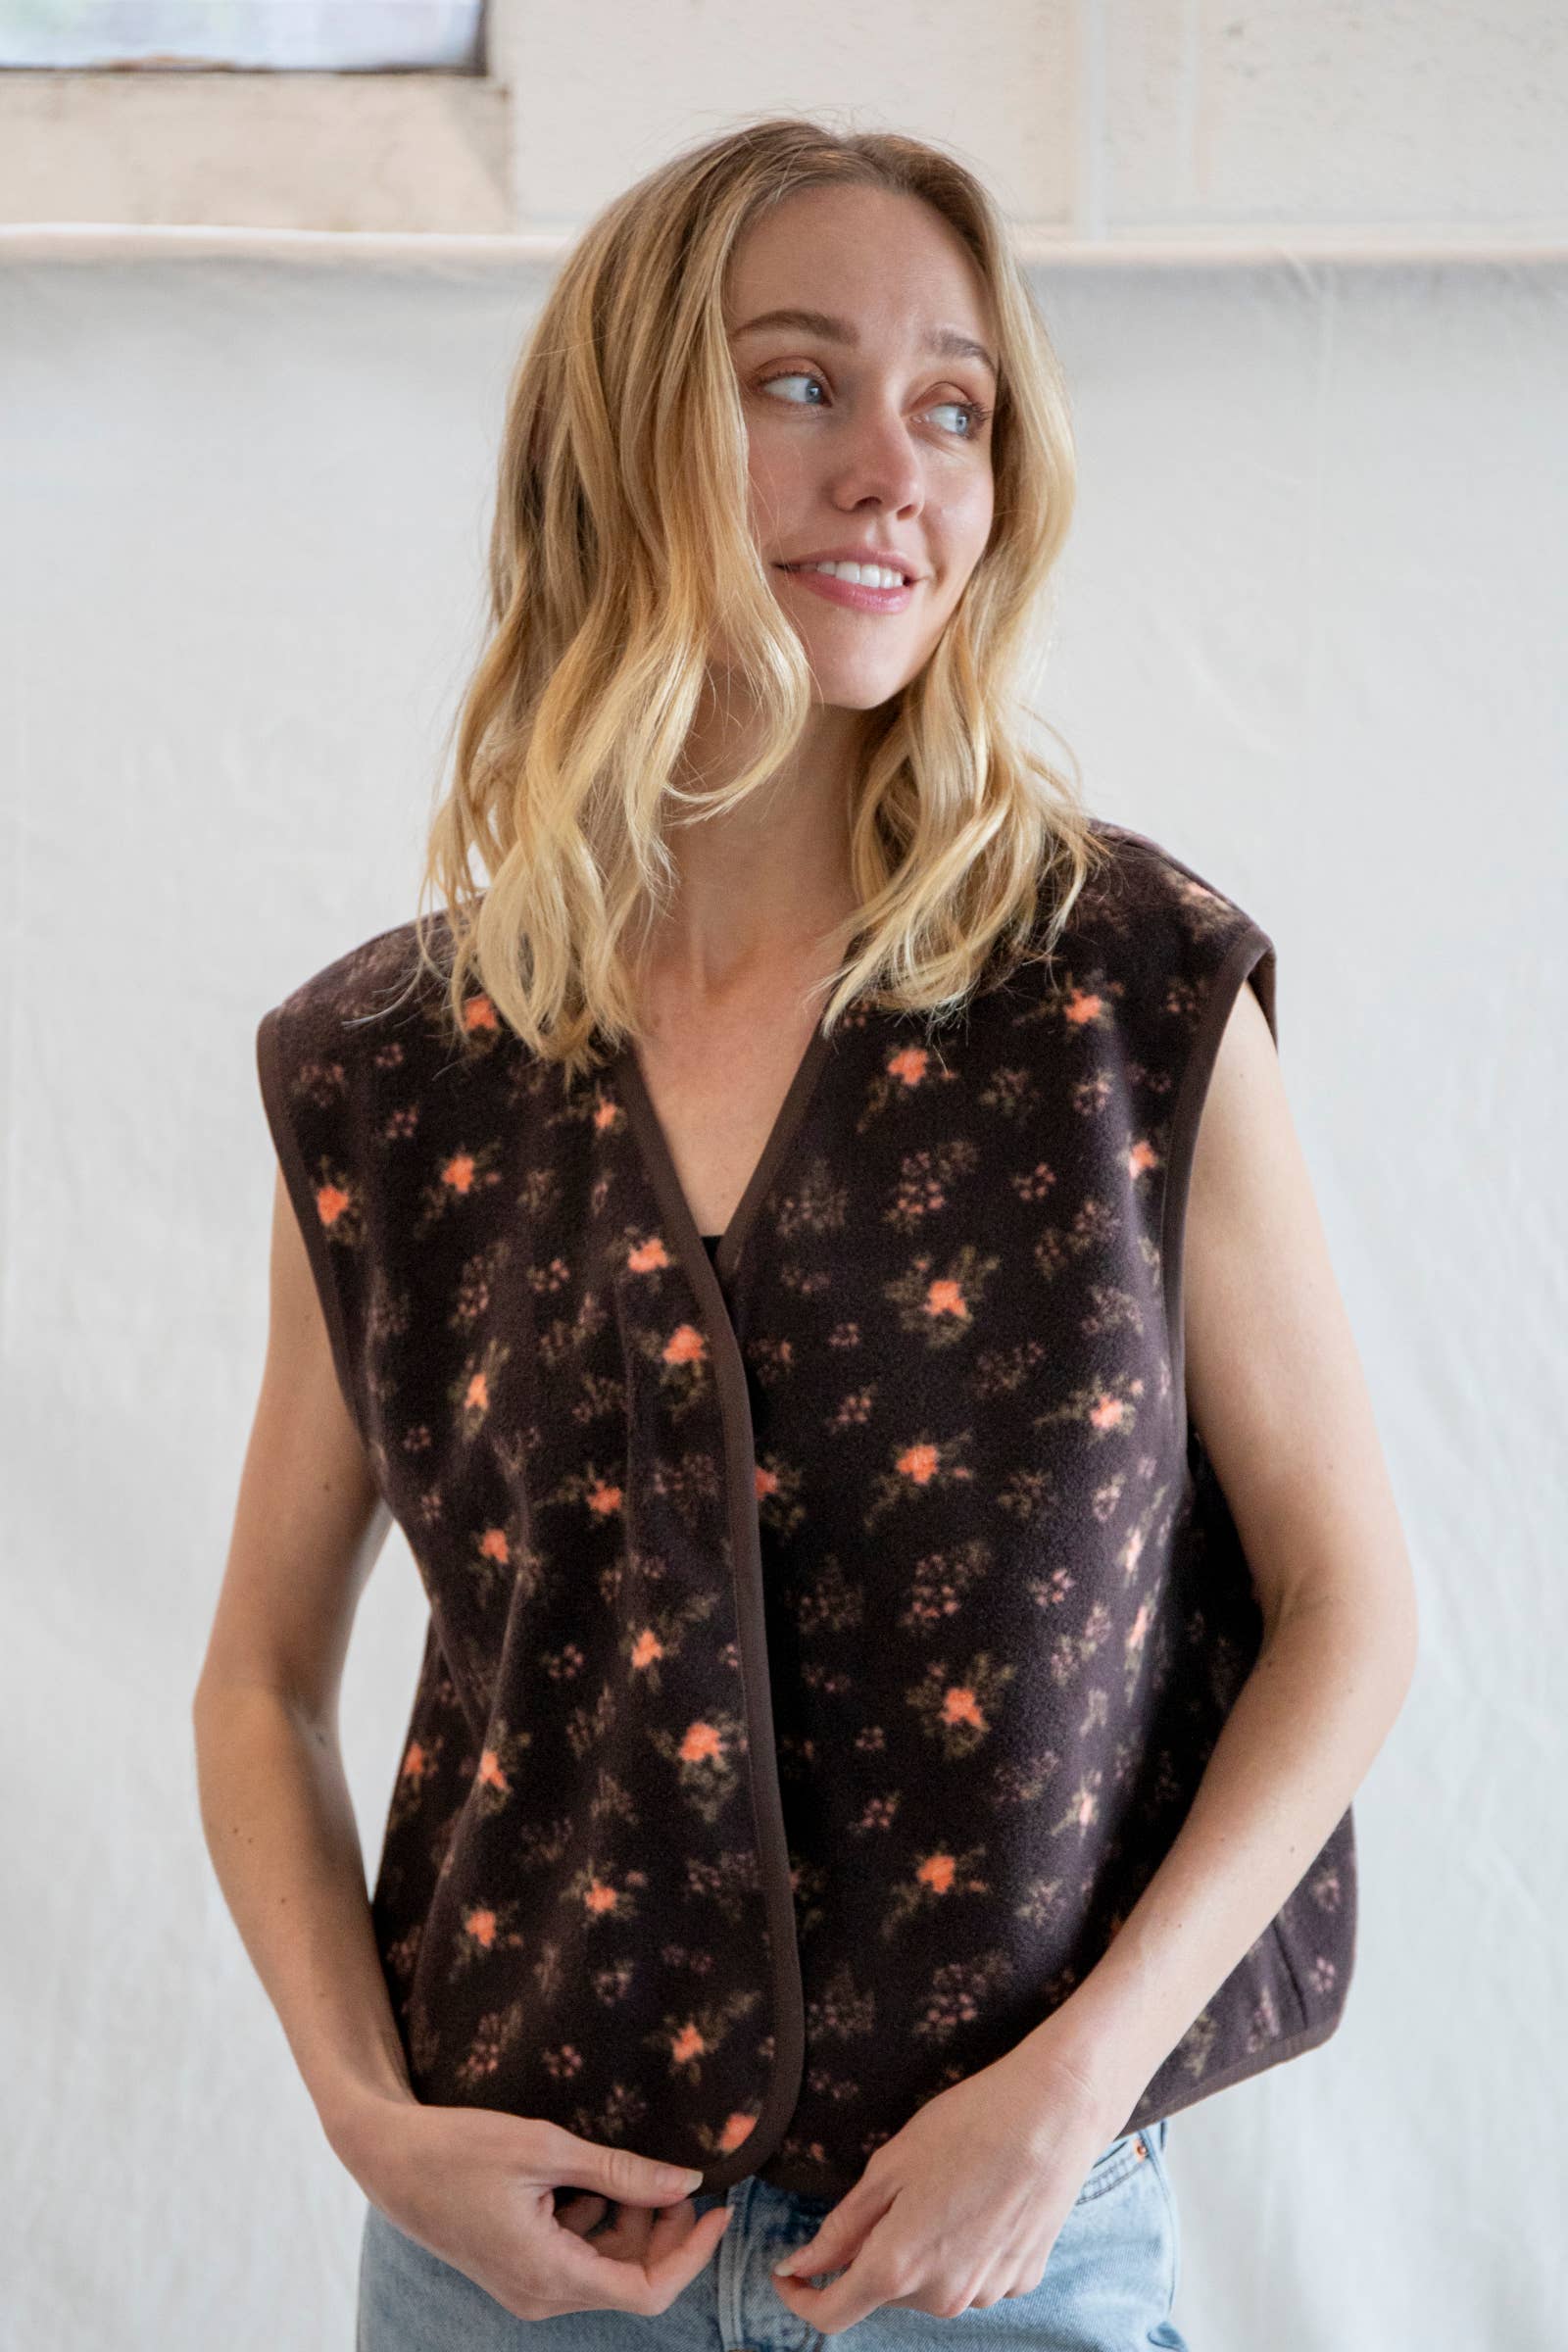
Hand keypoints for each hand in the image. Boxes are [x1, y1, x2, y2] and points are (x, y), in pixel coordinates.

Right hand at [337, 2092, 730, 2320]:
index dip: (690, 2255)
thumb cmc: (458, 2149)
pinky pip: (577, 2255)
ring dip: (629, 2222)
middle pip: (630, 2278)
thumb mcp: (545, 2147)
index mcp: (549, 2275)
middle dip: (662, 2230)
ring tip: (622, 2169)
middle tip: (672, 2175)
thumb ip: (620, 2170)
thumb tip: (685, 2181)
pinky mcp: (517, 2268)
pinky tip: (583, 2178)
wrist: (388, 2158)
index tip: (717, 2210)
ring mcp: (527, 2286)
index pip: (647, 2291)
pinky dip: (596, 2220)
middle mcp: (541, 2295)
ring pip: (605, 2266)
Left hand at [769, 2046, 1128, 2337]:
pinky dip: (961, 2250)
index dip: (801, 2297)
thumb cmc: (967, 2126)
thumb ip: (843, 2227)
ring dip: (920, 2252)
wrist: (1053, 2113)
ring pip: (929, 2285)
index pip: (832, 2313)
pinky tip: (977, 2200)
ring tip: (943, 2187)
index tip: (790, 2273)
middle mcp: (942, 2296)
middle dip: (872, 2253)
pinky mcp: (1020, 2280)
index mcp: (898, 2266)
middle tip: (891, 2190)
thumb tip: (803, 2264)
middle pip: (884, 2290)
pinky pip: (971, 2276)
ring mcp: (986, 2292)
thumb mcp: (889, 2166)